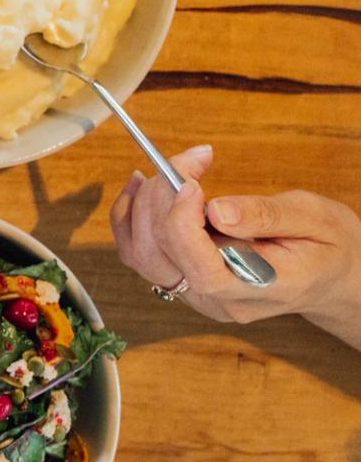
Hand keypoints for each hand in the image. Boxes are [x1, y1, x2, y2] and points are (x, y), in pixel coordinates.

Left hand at [111, 146, 360, 340]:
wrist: (330, 276)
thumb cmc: (328, 245)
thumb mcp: (316, 220)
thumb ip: (267, 216)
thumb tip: (216, 210)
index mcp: (259, 289)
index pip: (203, 270)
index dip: (183, 222)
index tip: (191, 181)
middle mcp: (218, 300)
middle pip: (160, 256)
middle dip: (161, 199)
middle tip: (187, 161)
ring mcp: (196, 294)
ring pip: (140, 255)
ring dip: (140, 206)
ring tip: (161, 169)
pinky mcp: (182, 281)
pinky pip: (139, 253)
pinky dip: (131, 217)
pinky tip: (142, 186)